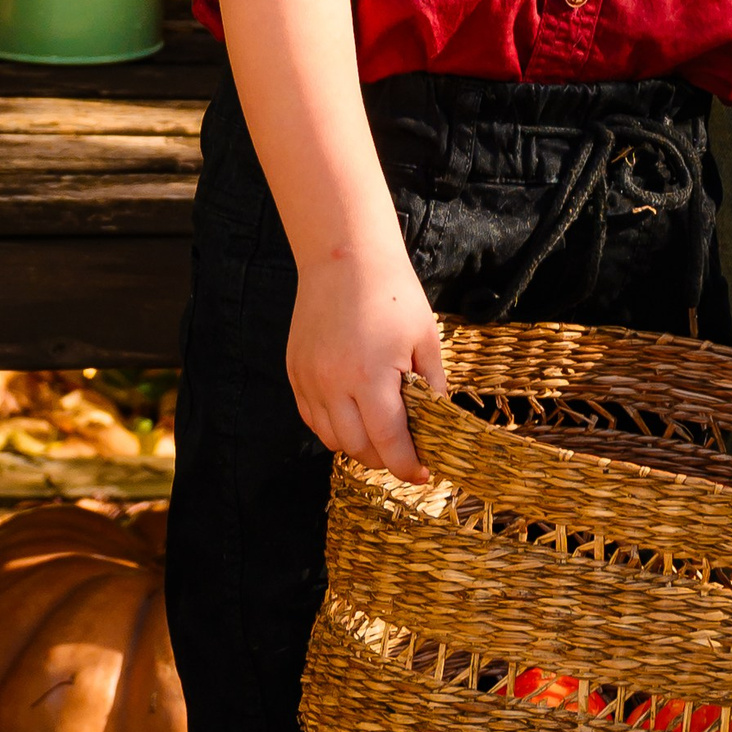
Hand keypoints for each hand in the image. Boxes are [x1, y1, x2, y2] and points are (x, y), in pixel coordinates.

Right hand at [288, 250, 445, 484]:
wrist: (344, 256)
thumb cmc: (392, 293)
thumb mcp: (425, 337)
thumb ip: (431, 385)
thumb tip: (437, 423)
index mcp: (370, 377)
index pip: (388, 442)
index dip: (407, 465)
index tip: (422, 474)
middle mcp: (333, 384)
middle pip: (357, 447)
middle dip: (384, 458)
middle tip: (404, 452)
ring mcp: (309, 379)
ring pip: (331, 438)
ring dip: (357, 445)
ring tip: (380, 434)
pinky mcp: (295, 372)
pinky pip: (312, 418)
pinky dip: (333, 427)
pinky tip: (353, 416)